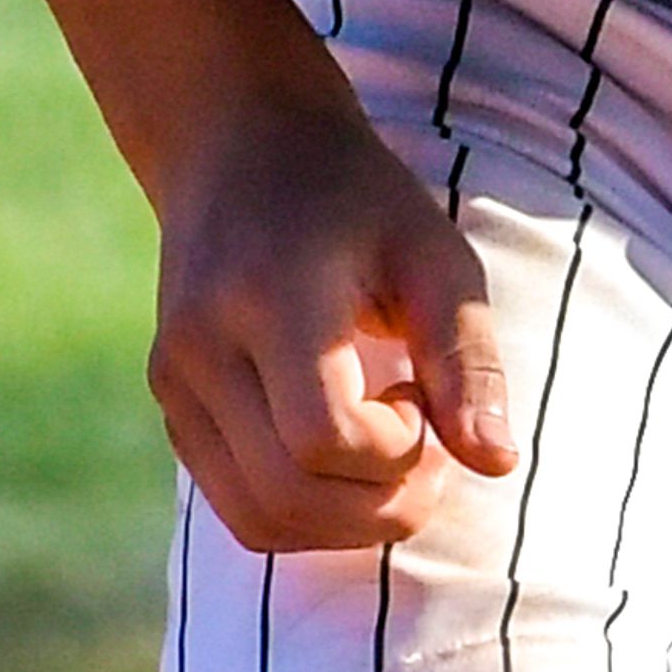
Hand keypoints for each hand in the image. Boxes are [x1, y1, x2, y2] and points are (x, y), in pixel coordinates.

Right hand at [145, 78, 516, 552]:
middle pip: (290, 496)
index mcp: (268, 301)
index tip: (419, 394)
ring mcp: (176, 384)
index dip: (394, 450)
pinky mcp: (174, 409)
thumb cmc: (359, 202)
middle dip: (383, 505)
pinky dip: (310, 513)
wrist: (242, 148)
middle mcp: (201, 349)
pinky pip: (242, 509)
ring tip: (391, 456)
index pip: (323, 440)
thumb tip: (497, 465)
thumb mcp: (436, 258)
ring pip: (260, 521)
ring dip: (348, 523)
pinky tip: (347, 457)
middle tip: (429, 450)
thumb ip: (470, 361)